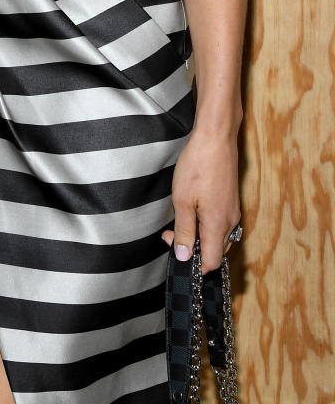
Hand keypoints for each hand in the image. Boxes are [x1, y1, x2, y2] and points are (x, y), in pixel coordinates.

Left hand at [162, 126, 239, 272]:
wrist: (216, 138)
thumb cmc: (198, 165)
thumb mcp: (182, 200)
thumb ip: (183, 231)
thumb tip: (183, 256)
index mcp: (218, 225)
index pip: (212, 262)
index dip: (194, 265)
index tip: (176, 251)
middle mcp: (230, 222)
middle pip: (215, 252)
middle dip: (193, 249)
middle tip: (171, 233)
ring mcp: (232, 211)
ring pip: (218, 238)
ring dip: (199, 236)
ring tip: (180, 220)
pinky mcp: (231, 201)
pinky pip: (220, 224)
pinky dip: (206, 225)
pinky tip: (192, 211)